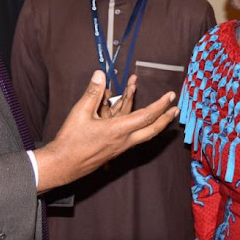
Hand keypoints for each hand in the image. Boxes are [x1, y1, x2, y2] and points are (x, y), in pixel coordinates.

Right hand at [33, 71, 177, 192]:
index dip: (160, 105)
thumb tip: (100, 74)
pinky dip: (145, 131)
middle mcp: (124, 140)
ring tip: (165, 117)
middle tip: (176, 110)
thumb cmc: (71, 139)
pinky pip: (136, 140)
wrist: (63, 165)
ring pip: (146, 137)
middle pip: (152, 130)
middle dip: (166, 119)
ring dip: (157, 125)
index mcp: (118, 130)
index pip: (146, 115)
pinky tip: (143, 128)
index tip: (170, 96)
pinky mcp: (116, 152)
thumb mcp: (80, 112)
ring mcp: (121, 148)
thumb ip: (92, 93)